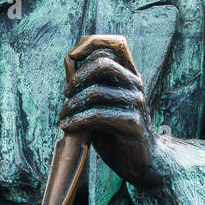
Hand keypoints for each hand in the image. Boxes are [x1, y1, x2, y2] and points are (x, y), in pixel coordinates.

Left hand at [59, 35, 162, 185]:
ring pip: (96, 91)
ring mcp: (136, 103)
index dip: (91, 42)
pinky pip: (98, 116)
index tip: (71, 57)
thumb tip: (69, 59)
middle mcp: (135, 84)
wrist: (140, 162)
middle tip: (66, 95)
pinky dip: (77, 121)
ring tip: (63, 116)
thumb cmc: (116, 131)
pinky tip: (67, 127)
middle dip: (76, 78)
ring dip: (72, 104)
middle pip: (102, 63)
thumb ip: (88, 83)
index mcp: (129, 74)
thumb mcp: (101, 103)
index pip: (115, 43)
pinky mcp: (132, 124)